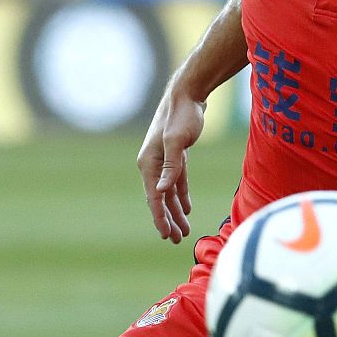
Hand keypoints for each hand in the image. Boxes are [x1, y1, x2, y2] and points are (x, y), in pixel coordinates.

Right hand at [136, 86, 205, 242]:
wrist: (187, 96)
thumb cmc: (182, 117)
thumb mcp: (177, 142)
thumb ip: (171, 168)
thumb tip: (161, 192)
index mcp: (149, 164)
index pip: (154, 198)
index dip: (160, 218)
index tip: (165, 235)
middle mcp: (153, 165)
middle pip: (160, 199)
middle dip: (168, 220)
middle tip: (175, 240)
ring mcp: (164, 161)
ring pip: (170, 193)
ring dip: (176, 212)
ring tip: (183, 231)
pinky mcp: (177, 157)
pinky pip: (177, 182)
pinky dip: (181, 196)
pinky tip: (186, 209)